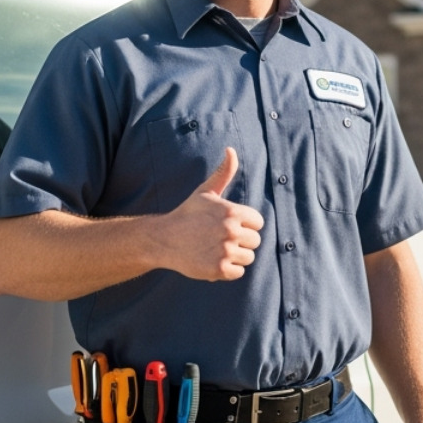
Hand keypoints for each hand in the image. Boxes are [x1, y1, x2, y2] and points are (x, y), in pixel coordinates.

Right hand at [159, 148, 263, 280]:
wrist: (164, 239)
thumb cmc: (188, 214)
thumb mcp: (206, 192)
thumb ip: (223, 173)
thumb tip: (231, 150)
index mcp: (232, 212)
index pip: (258, 222)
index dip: (245, 224)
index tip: (228, 224)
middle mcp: (230, 231)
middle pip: (255, 241)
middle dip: (241, 241)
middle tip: (219, 238)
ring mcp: (225, 251)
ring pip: (248, 257)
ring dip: (235, 256)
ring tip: (216, 248)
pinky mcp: (219, 270)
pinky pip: (238, 272)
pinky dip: (228, 270)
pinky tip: (213, 260)